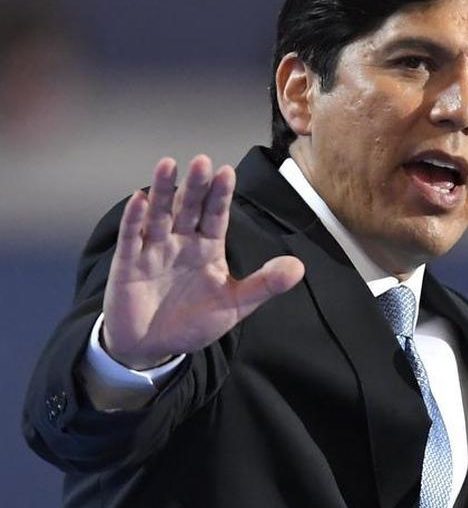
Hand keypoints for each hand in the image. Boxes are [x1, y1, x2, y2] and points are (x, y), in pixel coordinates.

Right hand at [101, 155, 304, 368]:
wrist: (152, 346)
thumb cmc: (194, 322)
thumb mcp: (235, 305)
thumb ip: (265, 284)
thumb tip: (299, 267)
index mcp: (208, 248)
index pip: (216, 216)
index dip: (221, 195)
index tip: (227, 172)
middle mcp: (181, 242)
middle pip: (189, 209)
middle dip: (196, 186)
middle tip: (202, 161)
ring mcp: (153, 251)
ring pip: (159, 215)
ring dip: (162, 191)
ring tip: (168, 164)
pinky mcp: (128, 264)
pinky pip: (131, 238)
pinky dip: (134, 219)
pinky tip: (139, 199)